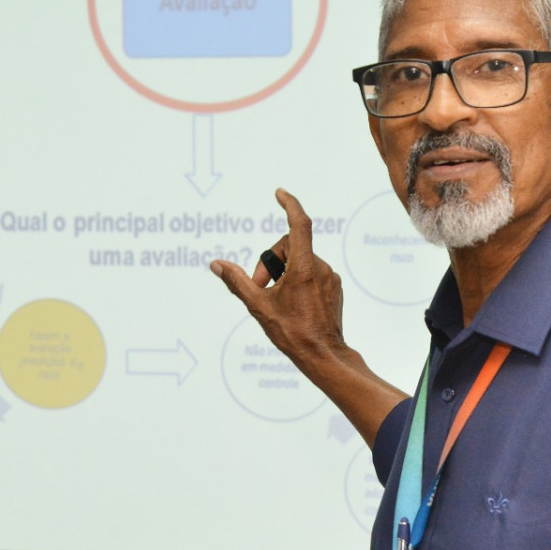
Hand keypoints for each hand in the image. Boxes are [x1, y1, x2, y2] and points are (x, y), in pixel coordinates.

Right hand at [211, 189, 405, 446]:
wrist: (323, 355)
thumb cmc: (292, 333)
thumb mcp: (258, 306)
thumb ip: (237, 281)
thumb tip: (217, 264)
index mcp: (304, 267)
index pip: (299, 224)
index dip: (289, 204)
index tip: (279, 194)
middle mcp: (320, 267)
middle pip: (290, 247)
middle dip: (271, 262)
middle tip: (260, 287)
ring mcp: (330, 277)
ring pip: (300, 261)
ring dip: (283, 273)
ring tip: (275, 299)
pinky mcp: (334, 288)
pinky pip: (311, 273)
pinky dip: (297, 280)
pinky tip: (291, 304)